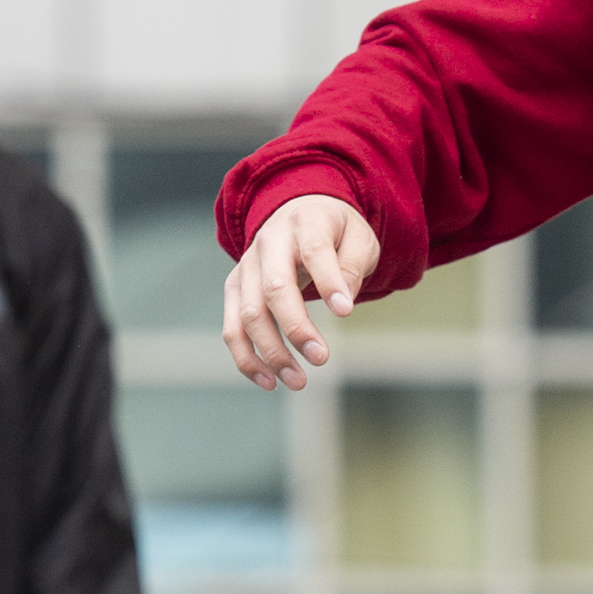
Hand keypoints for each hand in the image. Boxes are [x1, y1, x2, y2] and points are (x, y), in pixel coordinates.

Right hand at [220, 193, 379, 390]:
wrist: (299, 212)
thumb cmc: (336, 232)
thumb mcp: (359, 238)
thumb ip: (353, 266)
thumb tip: (341, 303)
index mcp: (305, 223)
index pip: (315, 252)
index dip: (328, 281)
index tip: (345, 311)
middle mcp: (269, 242)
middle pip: (274, 288)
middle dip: (296, 328)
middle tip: (321, 358)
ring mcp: (247, 266)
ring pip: (249, 313)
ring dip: (271, 352)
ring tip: (297, 381)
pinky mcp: (235, 288)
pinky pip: (233, 328)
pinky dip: (247, 358)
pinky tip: (269, 381)